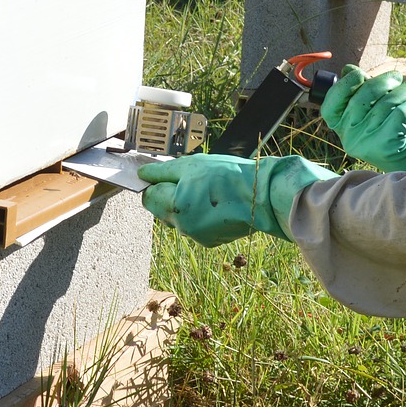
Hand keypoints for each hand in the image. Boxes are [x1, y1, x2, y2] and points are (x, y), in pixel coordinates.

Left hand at [138, 154, 257, 246]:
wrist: (262, 196)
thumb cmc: (227, 177)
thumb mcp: (191, 165)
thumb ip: (163, 172)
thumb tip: (143, 174)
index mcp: (174, 207)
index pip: (148, 198)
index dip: (155, 184)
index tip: (167, 176)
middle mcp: (182, 227)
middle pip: (162, 210)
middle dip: (170, 195)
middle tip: (191, 180)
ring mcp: (197, 236)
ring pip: (180, 219)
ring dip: (186, 206)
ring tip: (208, 190)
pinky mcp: (211, 240)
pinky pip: (196, 226)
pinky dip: (201, 215)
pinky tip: (217, 203)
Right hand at [319, 66, 405, 174]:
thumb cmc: (392, 128)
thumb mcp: (373, 110)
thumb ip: (360, 91)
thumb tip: (348, 69)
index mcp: (340, 125)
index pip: (332, 101)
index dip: (345, 83)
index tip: (362, 75)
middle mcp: (349, 135)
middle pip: (363, 96)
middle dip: (384, 81)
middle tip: (398, 78)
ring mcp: (365, 142)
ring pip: (386, 103)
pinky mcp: (385, 145)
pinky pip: (400, 113)